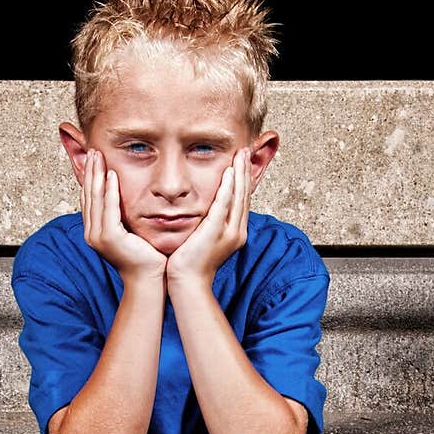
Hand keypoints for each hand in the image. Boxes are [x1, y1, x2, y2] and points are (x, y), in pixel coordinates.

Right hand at [82, 149, 166, 282]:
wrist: (149, 279)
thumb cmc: (145, 257)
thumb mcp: (131, 231)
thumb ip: (124, 216)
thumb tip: (126, 199)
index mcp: (96, 232)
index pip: (90, 199)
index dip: (90, 178)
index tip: (93, 159)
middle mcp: (92, 234)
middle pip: (88, 196)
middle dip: (90, 172)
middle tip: (93, 150)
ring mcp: (98, 237)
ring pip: (95, 199)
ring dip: (97, 176)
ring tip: (98, 157)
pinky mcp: (110, 238)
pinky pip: (108, 209)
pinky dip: (109, 191)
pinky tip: (111, 175)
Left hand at [164, 147, 250, 288]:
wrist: (187, 282)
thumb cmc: (191, 264)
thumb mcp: (204, 240)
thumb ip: (209, 225)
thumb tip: (208, 213)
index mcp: (235, 233)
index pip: (242, 201)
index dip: (243, 180)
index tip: (242, 162)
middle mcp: (237, 232)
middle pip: (244, 196)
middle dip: (245, 171)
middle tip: (246, 151)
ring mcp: (228, 232)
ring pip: (238, 197)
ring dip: (240, 173)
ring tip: (241, 155)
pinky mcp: (216, 231)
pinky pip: (224, 205)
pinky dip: (228, 187)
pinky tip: (230, 172)